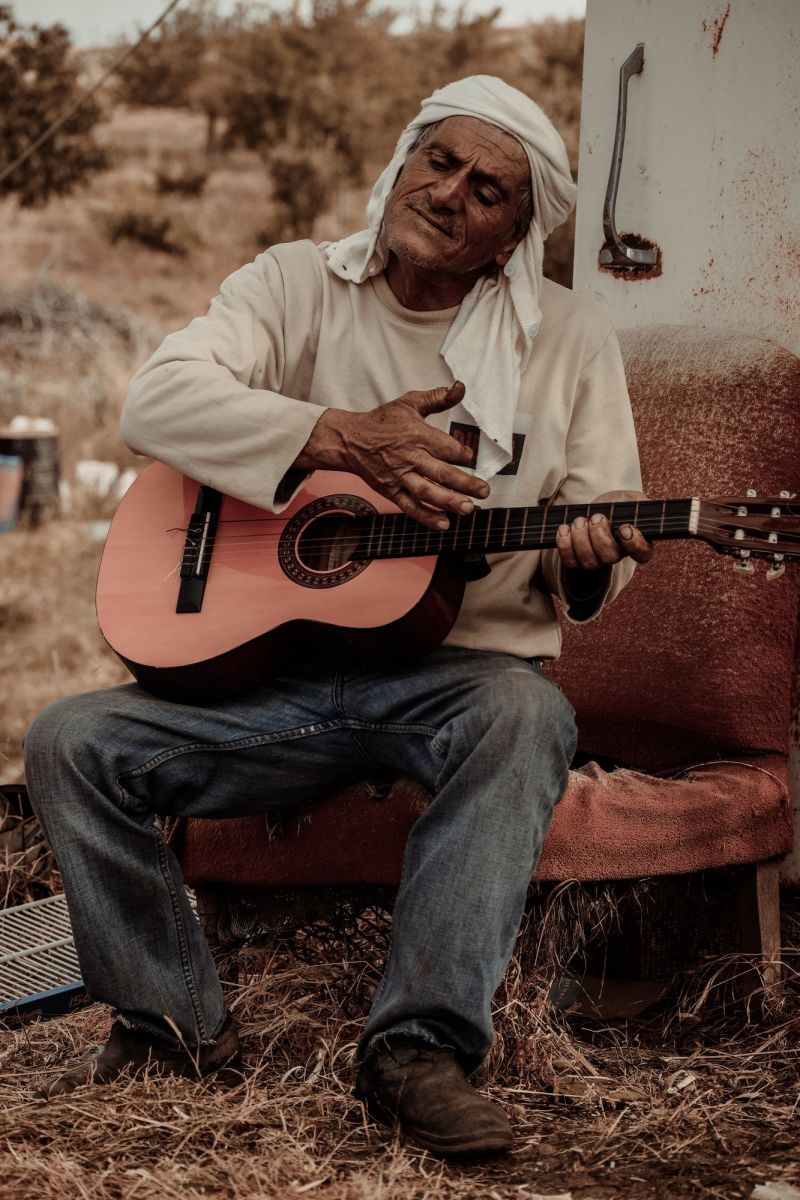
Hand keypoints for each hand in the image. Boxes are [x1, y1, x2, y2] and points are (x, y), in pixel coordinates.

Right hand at [295, 381, 489, 529]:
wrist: (350, 440)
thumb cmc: (382, 421)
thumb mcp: (409, 403)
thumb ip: (437, 397)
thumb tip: (460, 387)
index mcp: (418, 435)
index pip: (448, 448)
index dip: (464, 454)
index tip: (473, 459)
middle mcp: (410, 457)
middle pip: (442, 472)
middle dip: (466, 483)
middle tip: (484, 491)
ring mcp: (400, 476)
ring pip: (427, 492)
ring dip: (449, 502)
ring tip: (468, 508)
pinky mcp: (390, 491)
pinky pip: (410, 506)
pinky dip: (426, 516)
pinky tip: (443, 523)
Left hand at [556, 489, 653, 570]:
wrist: (594, 510)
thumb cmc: (617, 505)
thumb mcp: (632, 499)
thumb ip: (641, 503)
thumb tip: (645, 505)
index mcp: (637, 542)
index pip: (642, 553)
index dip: (634, 544)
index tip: (624, 528)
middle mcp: (618, 555)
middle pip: (610, 557)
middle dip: (599, 535)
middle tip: (596, 517)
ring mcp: (597, 561)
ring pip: (588, 561)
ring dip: (580, 538)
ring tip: (579, 521)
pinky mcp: (578, 561)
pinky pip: (570, 562)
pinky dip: (564, 544)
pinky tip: (565, 529)